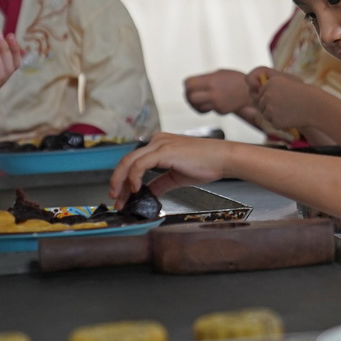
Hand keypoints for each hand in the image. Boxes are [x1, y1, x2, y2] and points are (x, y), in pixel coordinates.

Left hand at [109, 132, 229, 205]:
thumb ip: (160, 183)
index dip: (124, 181)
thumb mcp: (177, 176)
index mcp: (160, 145)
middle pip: (126, 161)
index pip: (134, 162)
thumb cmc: (208, 164)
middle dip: (117, 182)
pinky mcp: (163, 150)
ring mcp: (159, 144)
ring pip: (128, 161)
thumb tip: (147, 193)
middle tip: (115, 200)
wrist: (224, 159)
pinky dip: (133, 177)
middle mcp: (157, 141)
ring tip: (121, 198)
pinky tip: (136, 189)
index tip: (122, 197)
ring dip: (121, 182)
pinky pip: (139, 164)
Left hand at [184, 69, 251, 113]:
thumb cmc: (235, 80)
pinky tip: (212, 102)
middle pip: (190, 97)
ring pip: (198, 107)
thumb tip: (191, 86)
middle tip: (191, 95)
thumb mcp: (219, 73)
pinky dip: (208, 106)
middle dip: (189, 96)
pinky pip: (208, 109)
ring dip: (196, 104)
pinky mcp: (221, 111)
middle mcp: (213, 93)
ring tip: (199, 100)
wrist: (251, 90)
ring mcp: (217, 103)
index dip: (187, 85)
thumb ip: (205, 79)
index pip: (189, 84)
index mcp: (211, 81)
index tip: (190, 85)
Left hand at [246, 67, 312, 129]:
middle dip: (269, 107)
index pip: (260, 93)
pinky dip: (280, 123)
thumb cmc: (304, 95)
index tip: (280, 100)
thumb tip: (253, 94)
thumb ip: (271, 87)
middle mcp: (268, 94)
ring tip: (289, 112)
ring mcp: (270, 108)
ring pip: (265, 115)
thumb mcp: (287, 83)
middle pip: (260, 104)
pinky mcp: (274, 119)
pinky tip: (291, 118)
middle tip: (285, 107)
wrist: (315, 106)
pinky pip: (272, 123)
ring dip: (274, 115)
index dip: (269, 98)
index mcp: (271, 83)